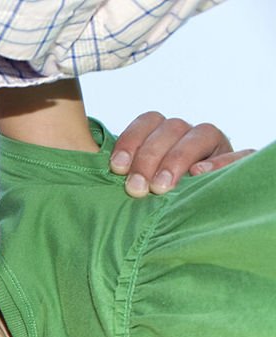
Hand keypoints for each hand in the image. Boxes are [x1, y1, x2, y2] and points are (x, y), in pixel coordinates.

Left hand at [110, 112, 251, 196]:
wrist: (194, 213)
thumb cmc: (154, 198)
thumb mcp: (138, 183)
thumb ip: (124, 174)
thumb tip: (100, 173)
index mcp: (164, 133)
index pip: (149, 120)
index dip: (131, 140)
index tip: (117, 168)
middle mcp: (189, 134)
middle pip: (171, 128)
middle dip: (149, 157)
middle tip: (136, 188)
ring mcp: (216, 146)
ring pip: (202, 133)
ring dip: (178, 159)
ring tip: (161, 187)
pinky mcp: (238, 162)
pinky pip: (239, 154)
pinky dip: (221, 162)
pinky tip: (199, 175)